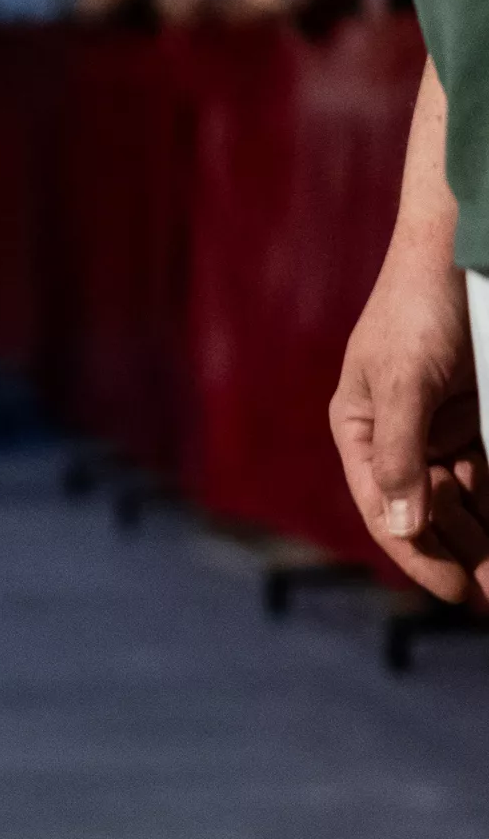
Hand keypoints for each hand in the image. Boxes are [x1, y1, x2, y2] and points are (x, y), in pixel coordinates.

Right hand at [330, 57, 488, 601]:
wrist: (462, 245)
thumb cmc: (420, 305)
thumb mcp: (406, 380)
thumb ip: (399, 455)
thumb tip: (401, 525)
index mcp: (361, 429)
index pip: (387, 508)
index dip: (419, 557)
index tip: (457, 594)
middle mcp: (397, 436)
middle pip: (429, 513)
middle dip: (463, 557)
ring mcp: (437, 427)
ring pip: (465, 499)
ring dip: (484, 538)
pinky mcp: (474, 414)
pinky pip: (488, 472)